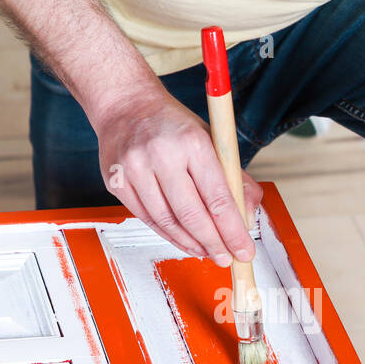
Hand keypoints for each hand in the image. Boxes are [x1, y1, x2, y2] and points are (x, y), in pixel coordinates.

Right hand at [93, 86, 262, 263]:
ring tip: (208, 253)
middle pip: (192, 215)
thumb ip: (233, 177)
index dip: (233, 230)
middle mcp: (161, 155)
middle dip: (214, 243)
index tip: (244, 250)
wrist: (125, 104)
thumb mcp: (211, 139)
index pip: (218, 197)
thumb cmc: (173, 125)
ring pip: (168, 222)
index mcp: (192, 142)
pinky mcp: (117, 183)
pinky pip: (147, 219)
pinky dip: (169, 235)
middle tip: (227, 258)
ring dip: (191, 244)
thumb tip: (248, 217)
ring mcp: (135, 169)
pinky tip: (185, 241)